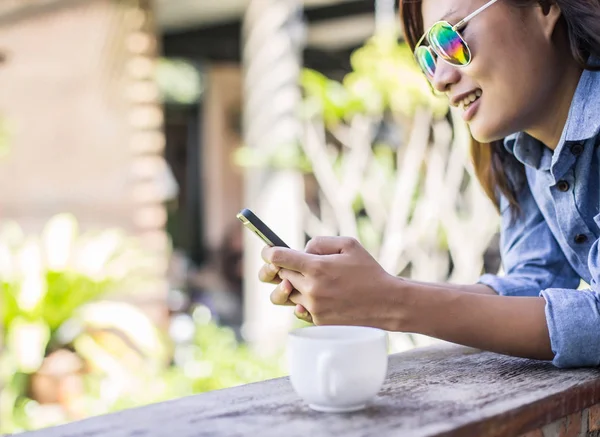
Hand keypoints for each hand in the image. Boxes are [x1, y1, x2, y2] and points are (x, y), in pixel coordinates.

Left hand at [262, 236, 398, 329]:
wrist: (387, 303)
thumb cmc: (368, 271)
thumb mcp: (348, 245)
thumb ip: (320, 243)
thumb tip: (301, 250)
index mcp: (316, 267)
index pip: (278, 258)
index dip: (268, 252)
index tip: (269, 251)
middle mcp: (310, 289)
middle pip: (280, 275)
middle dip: (285, 268)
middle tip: (298, 265)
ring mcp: (313, 308)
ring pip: (287, 294)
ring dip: (293, 286)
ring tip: (310, 282)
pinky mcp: (317, 322)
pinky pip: (299, 309)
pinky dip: (305, 301)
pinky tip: (321, 296)